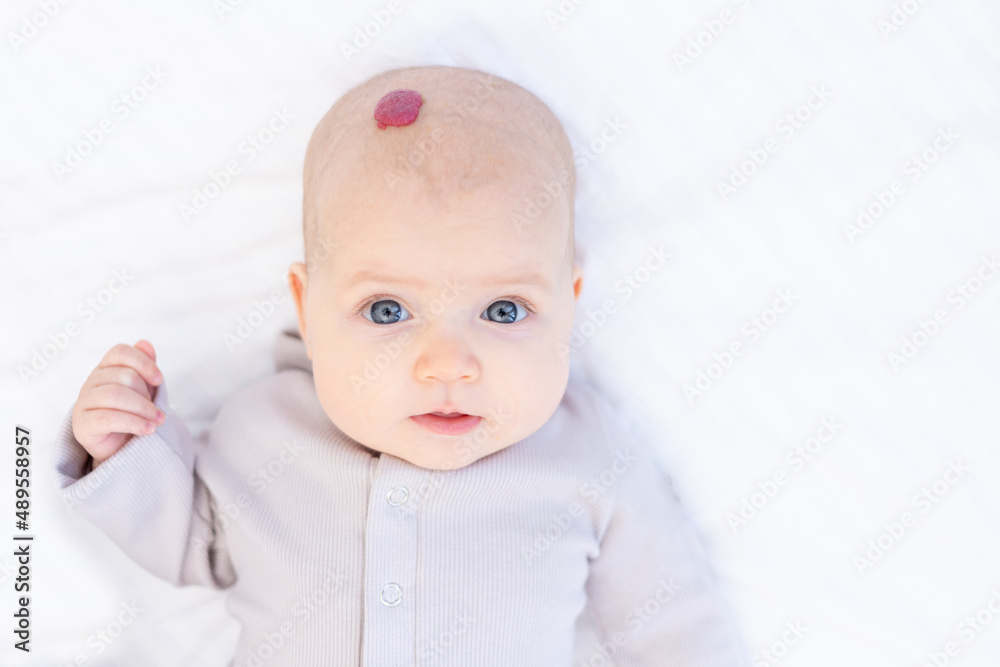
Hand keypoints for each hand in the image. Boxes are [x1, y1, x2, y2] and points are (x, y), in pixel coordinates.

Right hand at [71, 340, 164, 470]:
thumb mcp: (143, 388)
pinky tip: (148, 430)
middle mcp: (91, 381)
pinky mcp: (82, 424)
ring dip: (143, 409)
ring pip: (116, 395)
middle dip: (146, 394)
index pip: (120, 352)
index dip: (143, 363)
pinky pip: (108, 418)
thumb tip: (145, 343)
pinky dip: (133, 423)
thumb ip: (144, 366)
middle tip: (157, 411)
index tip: (159, 380)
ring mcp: (83, 402)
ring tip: (158, 421)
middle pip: (123, 376)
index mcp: (106, 368)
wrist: (120, 446)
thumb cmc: (132, 412)